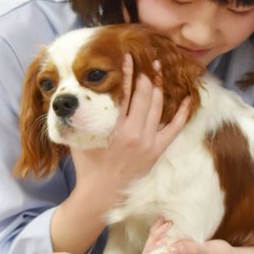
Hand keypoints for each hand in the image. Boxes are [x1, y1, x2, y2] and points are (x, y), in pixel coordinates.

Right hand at [71, 56, 191, 205]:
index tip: (128, 57)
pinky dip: (181, 113)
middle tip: (147, 60)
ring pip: (158, 107)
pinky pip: (174, 128)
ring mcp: (149, 142)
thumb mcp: (78, 139)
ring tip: (159, 71)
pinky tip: (187, 98)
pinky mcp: (157, 151)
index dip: (127, 72)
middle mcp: (135, 133)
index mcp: (115, 128)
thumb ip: (76, 118)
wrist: (100, 195)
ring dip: (159, 87)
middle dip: (146, 75)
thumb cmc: (87, 167)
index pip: (123, 92)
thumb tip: (65, 98)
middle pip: (144, 95)